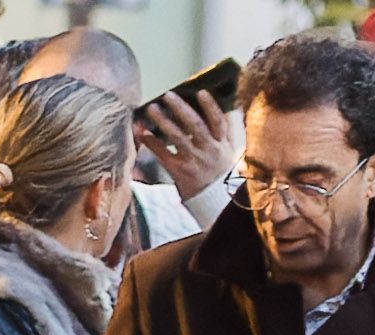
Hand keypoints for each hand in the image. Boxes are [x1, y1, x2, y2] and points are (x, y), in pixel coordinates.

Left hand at [135, 88, 232, 205]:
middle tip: (168, 95)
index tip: (201, 92)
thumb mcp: (232, 151)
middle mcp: (209, 150)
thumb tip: (232, 107)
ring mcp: (194, 161)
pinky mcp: (180, 172)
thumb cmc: (222, 174)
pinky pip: (164, 154)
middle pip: (195, 125)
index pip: (218, 121)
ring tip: (152, 108)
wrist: (218, 203)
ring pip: (178, 137)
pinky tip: (143, 133)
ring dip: (163, 121)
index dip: (210, 106)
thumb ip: (230, 130)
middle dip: (181, 109)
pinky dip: (153, 143)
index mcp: (223, 143)